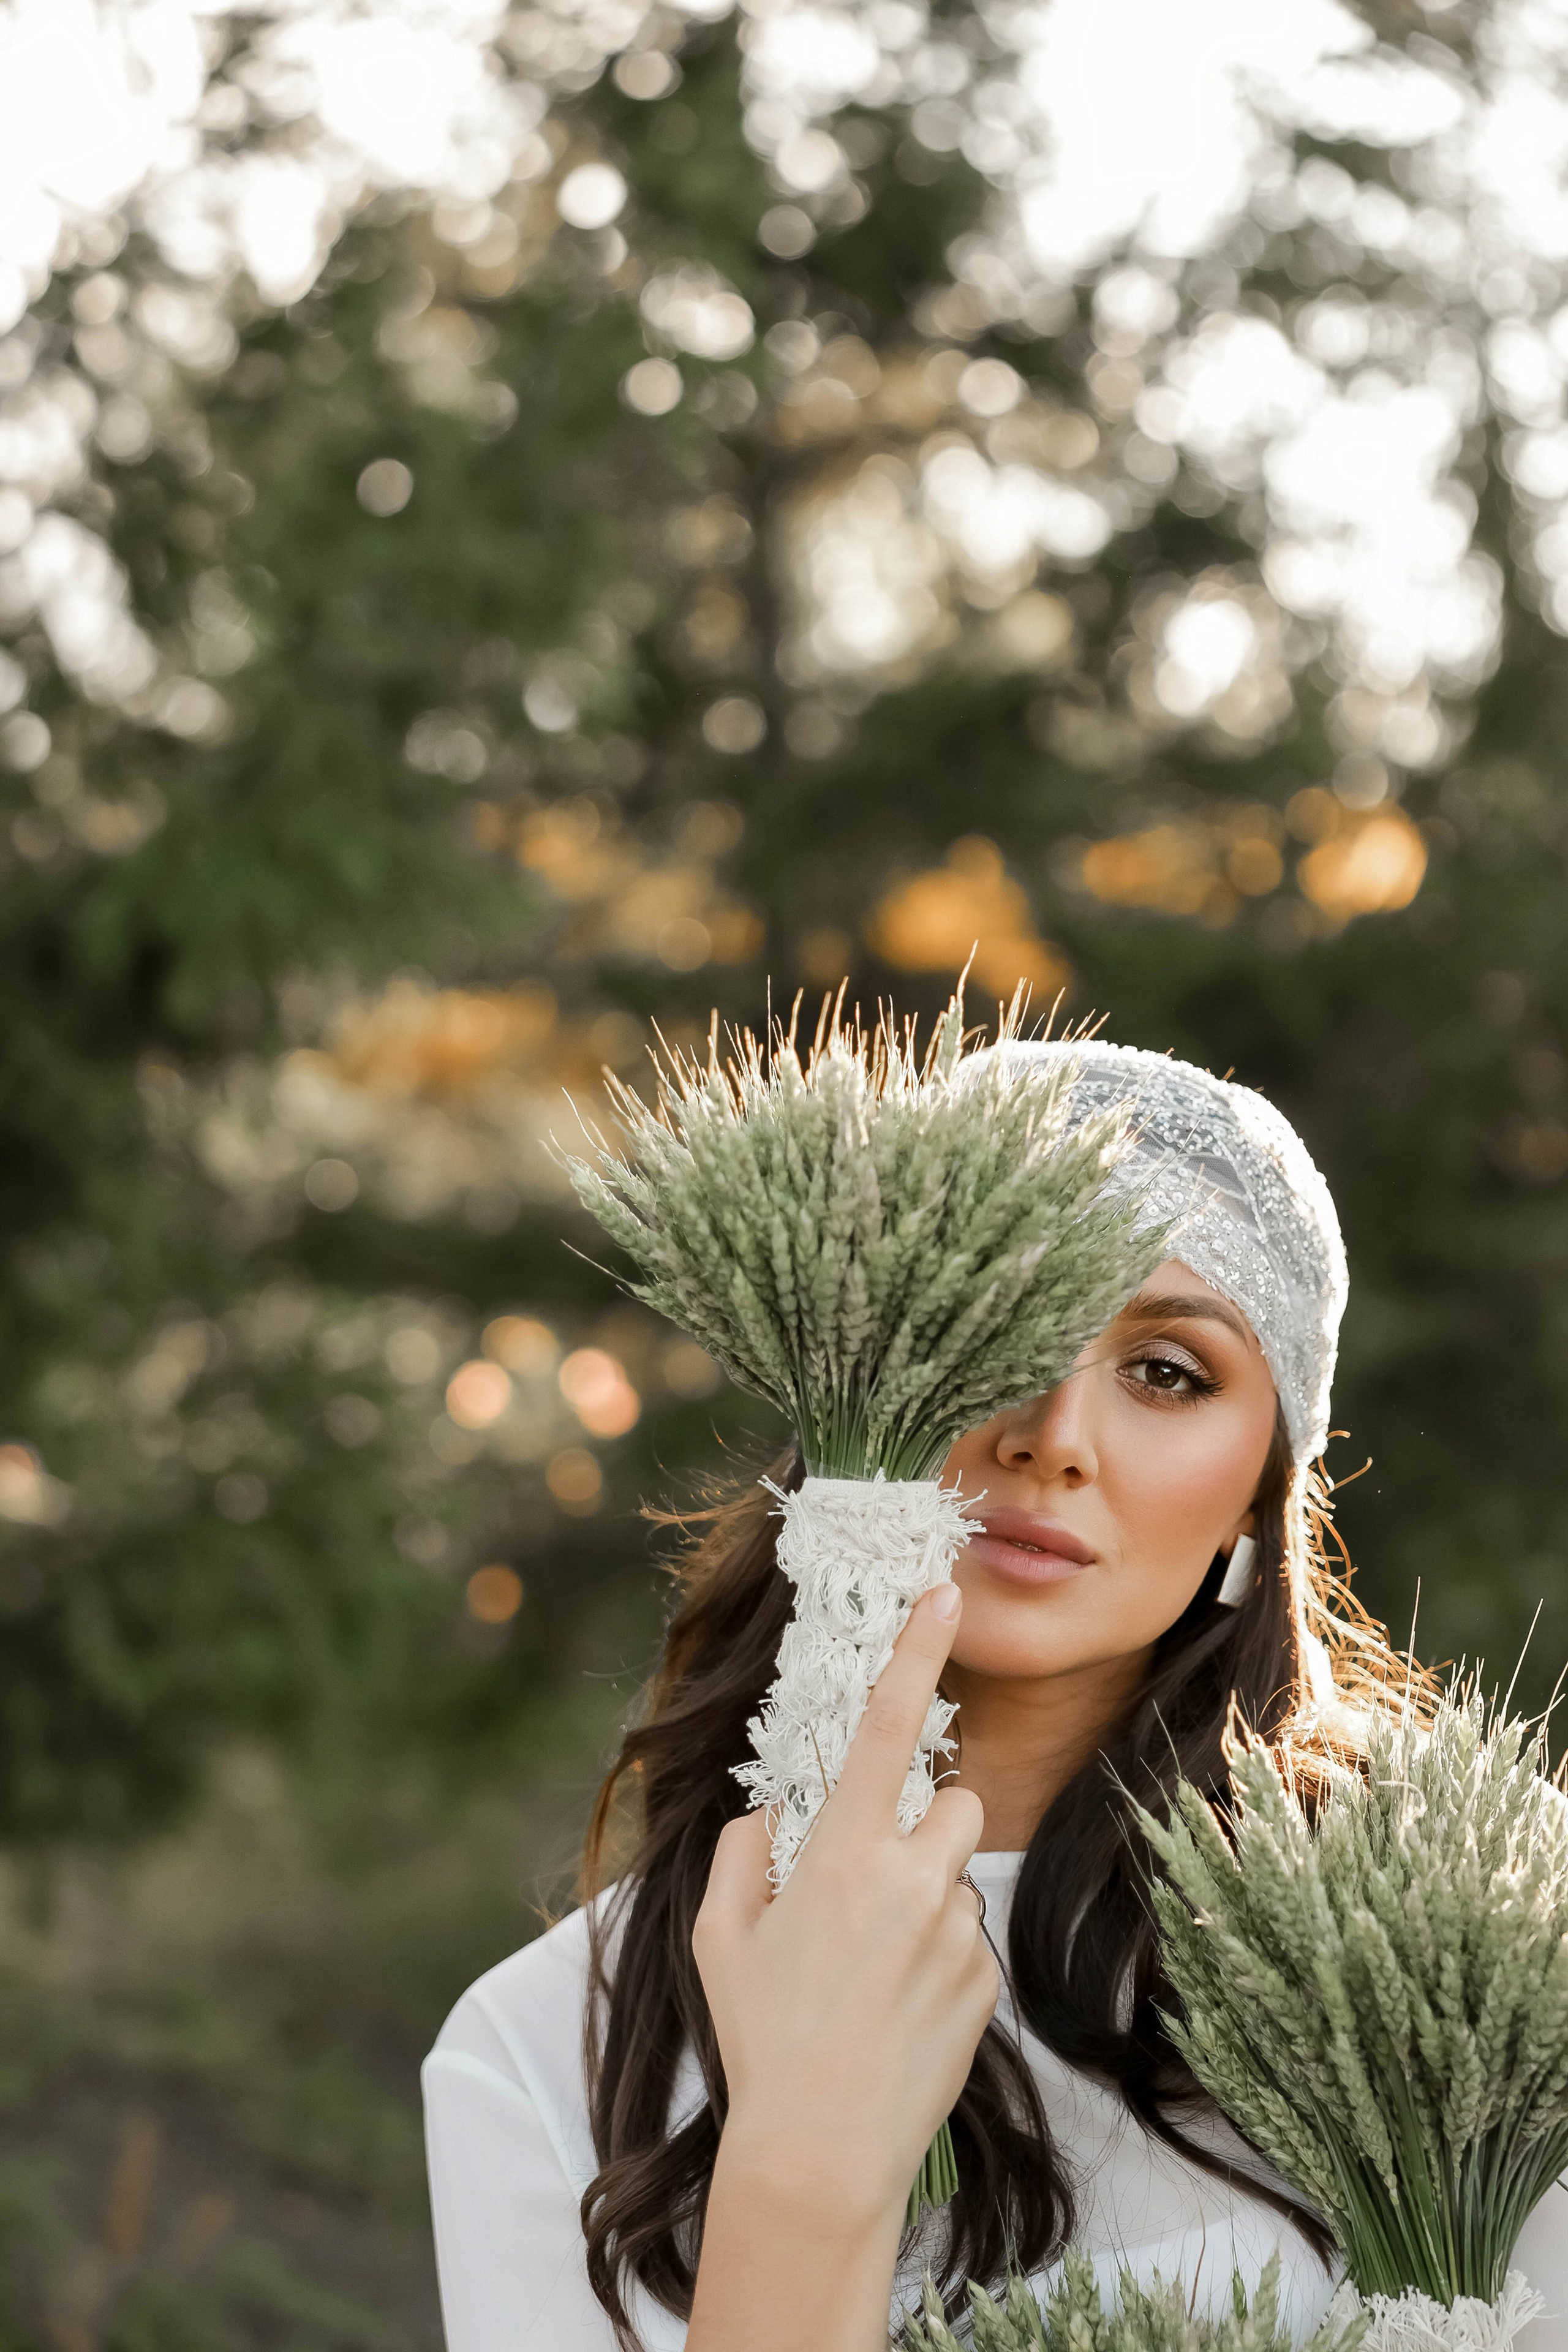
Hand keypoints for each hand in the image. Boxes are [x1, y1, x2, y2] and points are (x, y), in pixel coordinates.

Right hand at [692, 1582, 997, 2229]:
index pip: (887, 1728)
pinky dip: (939, 1960)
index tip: (943, 1594)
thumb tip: (775, 1812)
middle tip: (875, 1878)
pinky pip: (970, 1941)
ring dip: (928, 1898)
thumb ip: (744, 1853)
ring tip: (876, 1968)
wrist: (821, 2151)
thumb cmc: (761, 2037)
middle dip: (926, 1824)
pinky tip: (898, 2009)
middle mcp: (912, 1882)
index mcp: (843, 1855)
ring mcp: (957, 1935)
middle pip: (956, 1803)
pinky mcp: (986, 1984)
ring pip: (959, 1876)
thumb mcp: (720, 1936)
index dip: (915, 1652)